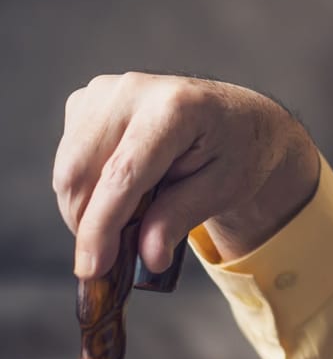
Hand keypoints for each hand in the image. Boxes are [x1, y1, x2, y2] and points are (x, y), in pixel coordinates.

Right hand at [53, 73, 320, 277]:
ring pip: (68, 169)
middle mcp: (132, 90)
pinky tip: (123, 192)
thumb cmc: (237, 152)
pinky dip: (86, 188)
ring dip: (86, 209)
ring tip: (130, 219)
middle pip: (81, 172)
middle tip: (114, 257)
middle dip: (89, 223)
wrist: (238, 117)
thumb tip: (148, 258)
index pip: (122, 175)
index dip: (100, 226)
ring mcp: (104, 91)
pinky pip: (69, 159)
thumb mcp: (223, 190)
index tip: (90, 268)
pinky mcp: (87, 101)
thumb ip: (180, 218)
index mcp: (176, 107)